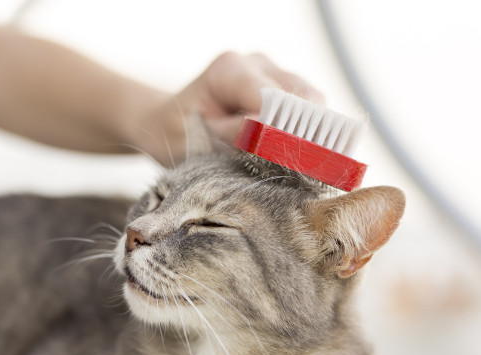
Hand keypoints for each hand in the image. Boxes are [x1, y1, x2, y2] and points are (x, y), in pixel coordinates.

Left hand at [145, 51, 324, 165]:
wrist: (168, 124)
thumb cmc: (177, 133)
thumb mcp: (194, 139)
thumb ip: (233, 133)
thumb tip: (271, 132)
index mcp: (229, 68)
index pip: (272, 97)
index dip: (282, 129)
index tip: (283, 158)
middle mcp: (256, 63)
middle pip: (301, 97)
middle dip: (300, 133)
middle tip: (290, 165)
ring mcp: (273, 73)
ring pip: (313, 103)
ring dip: (305, 134)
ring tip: (288, 159)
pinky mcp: (285, 90)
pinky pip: (309, 111)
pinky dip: (305, 133)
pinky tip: (291, 152)